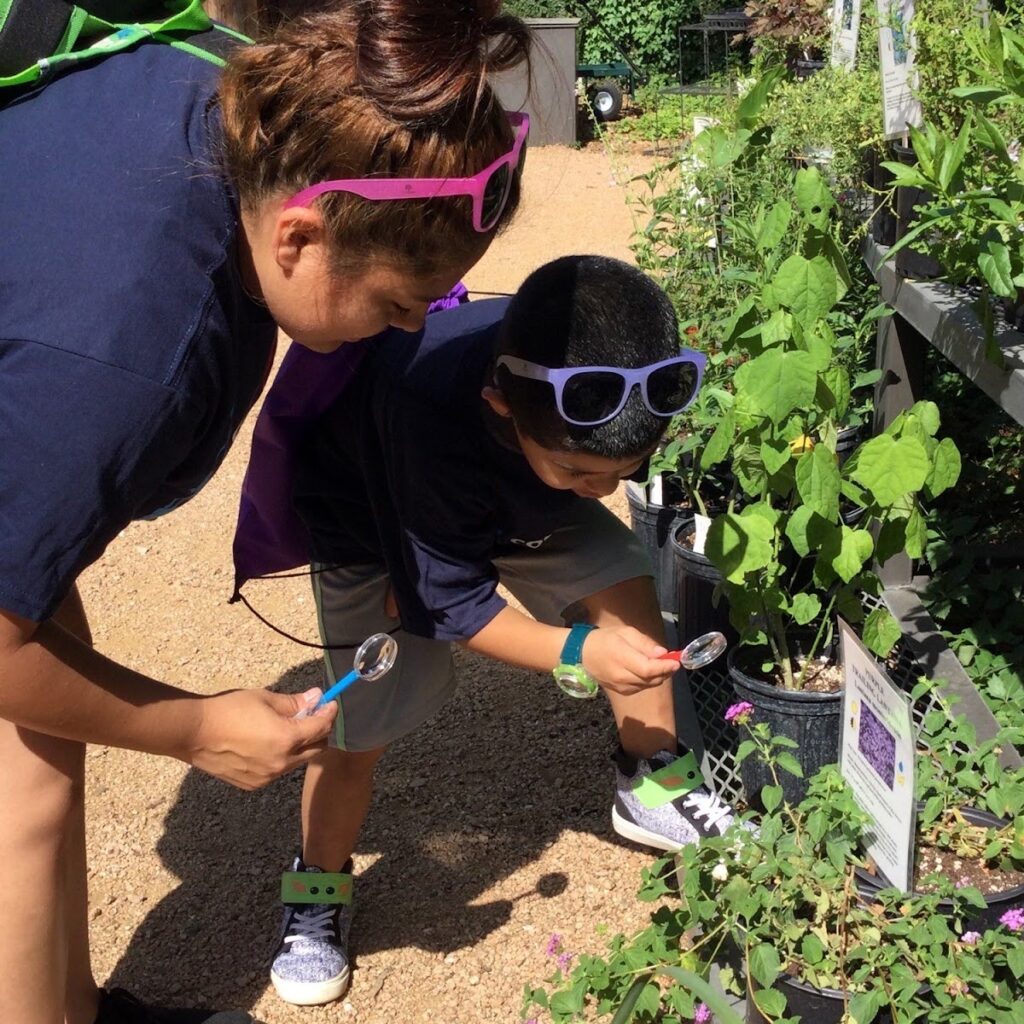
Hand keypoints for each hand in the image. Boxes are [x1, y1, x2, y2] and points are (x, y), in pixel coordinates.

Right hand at [184, 688, 337, 789]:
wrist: (193, 732)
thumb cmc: (228, 710)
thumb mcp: (265, 699)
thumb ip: (294, 703)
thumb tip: (316, 698)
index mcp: (286, 739)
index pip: (321, 728)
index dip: (329, 713)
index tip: (330, 703)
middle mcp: (280, 763)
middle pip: (315, 749)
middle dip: (319, 732)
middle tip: (313, 716)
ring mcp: (267, 777)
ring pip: (297, 762)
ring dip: (300, 747)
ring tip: (288, 729)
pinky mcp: (253, 785)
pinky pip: (278, 771)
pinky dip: (282, 758)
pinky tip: (268, 744)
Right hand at [580, 627, 674, 696]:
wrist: (583, 654)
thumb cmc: (605, 639)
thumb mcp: (625, 632)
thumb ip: (644, 643)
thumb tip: (662, 653)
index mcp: (622, 659)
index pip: (649, 669)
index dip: (665, 667)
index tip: (676, 662)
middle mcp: (622, 677)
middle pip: (652, 679)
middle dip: (665, 671)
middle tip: (672, 661)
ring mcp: (621, 686)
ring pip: (648, 685)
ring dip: (658, 676)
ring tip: (661, 664)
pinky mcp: (621, 691)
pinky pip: (641, 688)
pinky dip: (649, 681)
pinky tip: (648, 671)